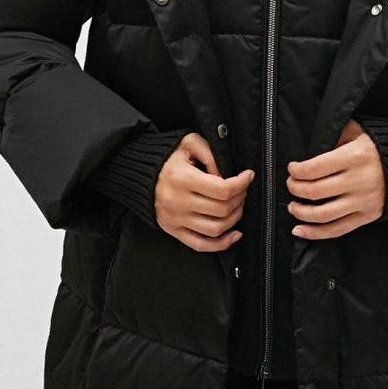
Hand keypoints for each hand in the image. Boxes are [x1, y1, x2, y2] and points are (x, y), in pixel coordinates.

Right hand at [154, 132, 253, 251]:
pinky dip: (222, 244)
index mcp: (182, 178)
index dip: (242, 183)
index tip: (248, 176)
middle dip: (240, 198)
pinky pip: (201, 244)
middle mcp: (178, 202)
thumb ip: (211, 154)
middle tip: (242, 189)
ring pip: (216, 228)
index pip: (223, 189)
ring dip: (234, 218)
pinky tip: (234, 234)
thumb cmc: (167, 157)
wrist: (139, 174)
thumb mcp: (188, 143)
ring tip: (237, 206)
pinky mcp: (174, 230)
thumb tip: (226, 176)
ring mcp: (175, 219)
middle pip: (222, 209)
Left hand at [286, 118, 383, 239]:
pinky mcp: (368, 216)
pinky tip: (300, 230)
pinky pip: (337, 229)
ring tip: (293, 206)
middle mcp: (358, 181)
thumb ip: (334, 137)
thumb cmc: (379, 144)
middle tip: (291, 184)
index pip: (314, 168)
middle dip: (295, 188)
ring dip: (301, 212)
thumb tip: (310, 150)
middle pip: (314, 191)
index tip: (292, 169)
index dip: (296, 171)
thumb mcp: (358, 131)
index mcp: (354, 156)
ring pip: (323, 214)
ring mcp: (363, 201)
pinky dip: (315, 233)